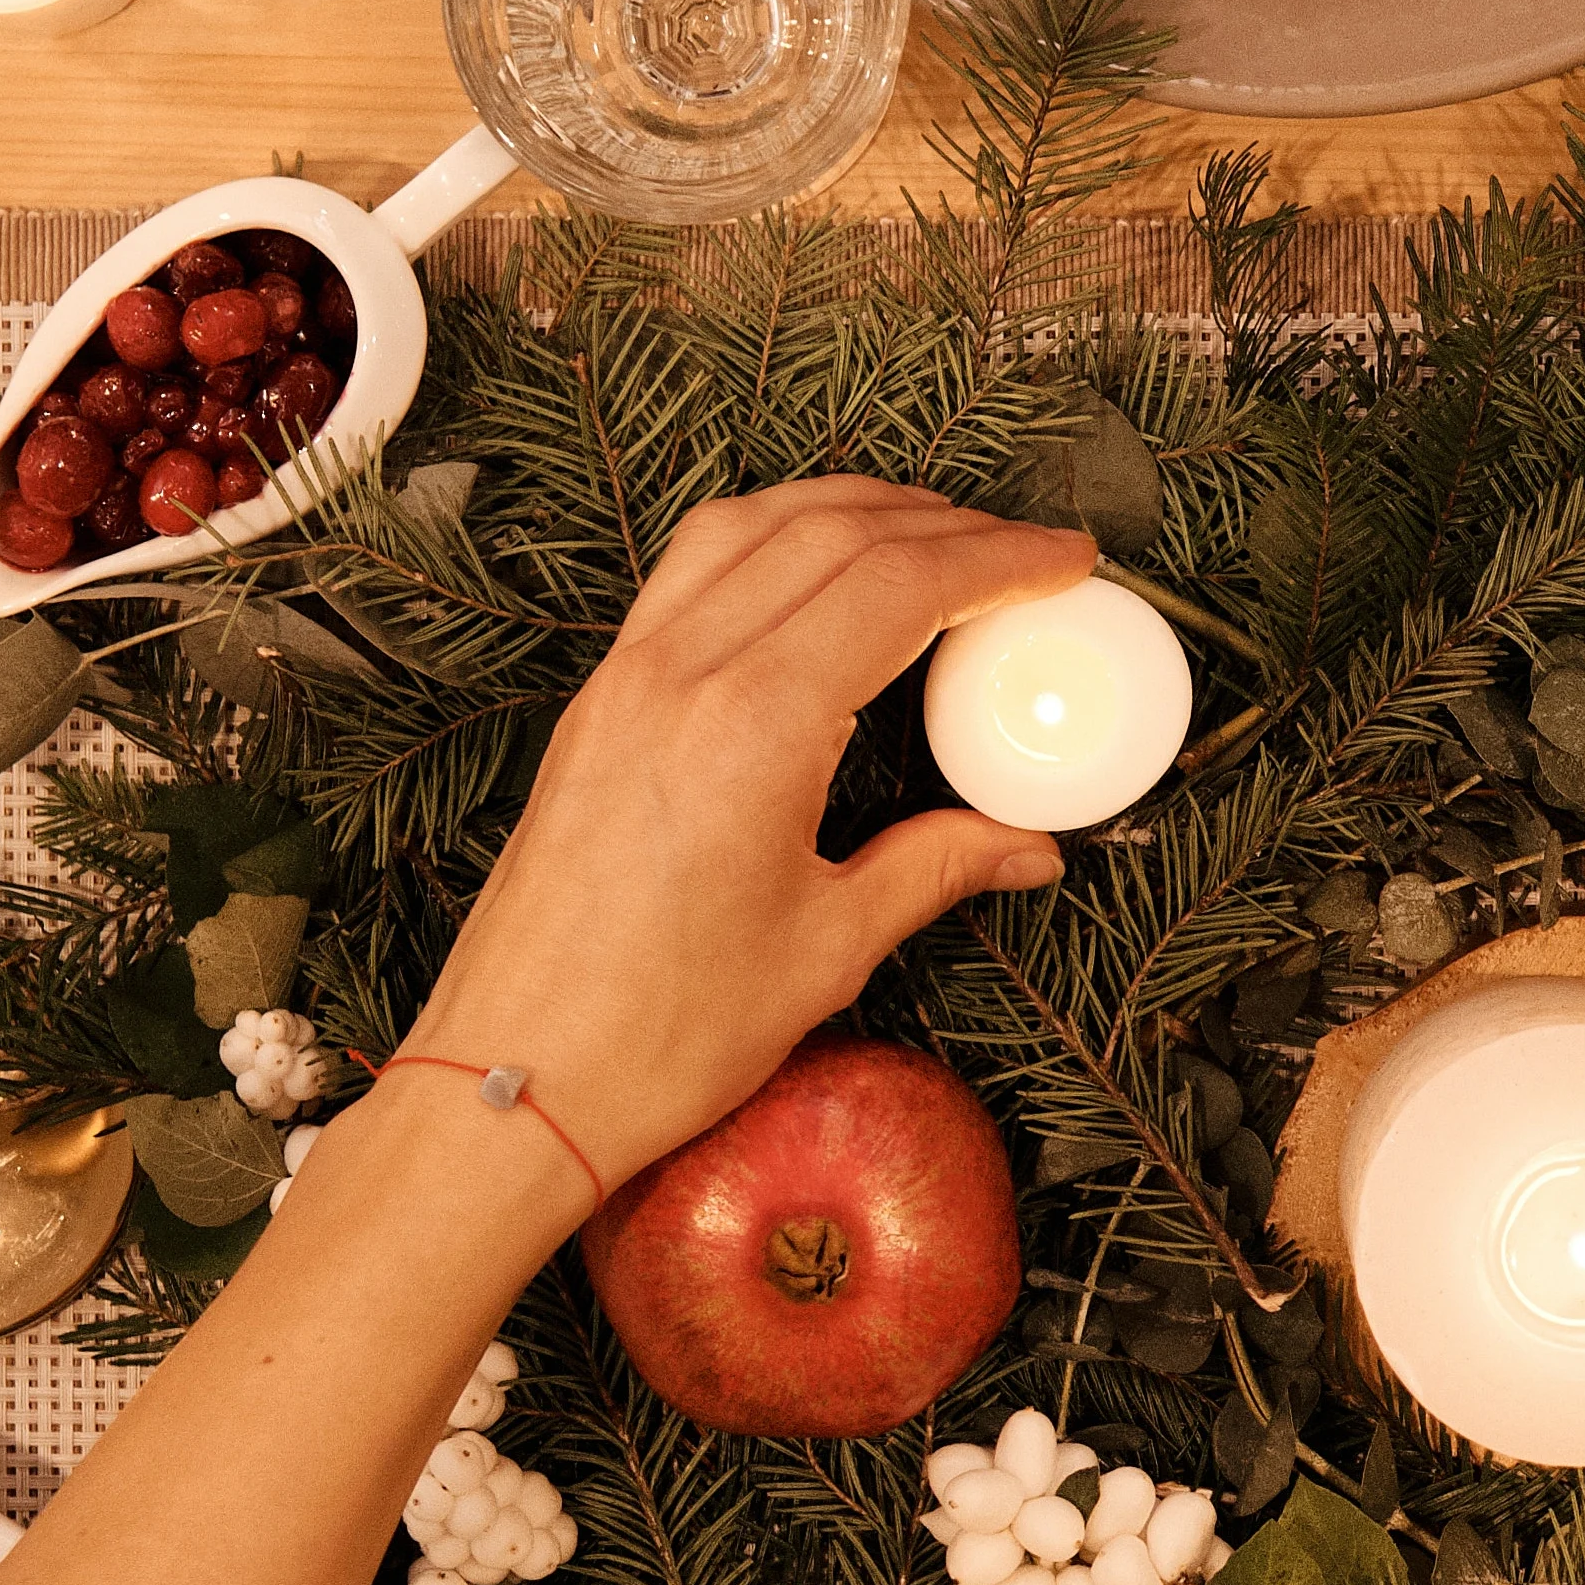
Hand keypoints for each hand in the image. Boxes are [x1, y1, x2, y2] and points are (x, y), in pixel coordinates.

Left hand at [395, 477, 1101, 1178]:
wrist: (519, 1075)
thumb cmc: (660, 1032)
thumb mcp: (828, 949)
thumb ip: (934, 868)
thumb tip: (1026, 846)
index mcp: (753, 725)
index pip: (898, 585)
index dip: (998, 559)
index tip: (1065, 560)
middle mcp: (681, 674)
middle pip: (831, 533)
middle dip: (943, 523)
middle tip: (1021, 551)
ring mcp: (627, 677)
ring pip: (750, 526)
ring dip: (851, 509)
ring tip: (930, 532)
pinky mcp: (598, 701)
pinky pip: (691, 570)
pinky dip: (771, 539)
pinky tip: (815, 570)